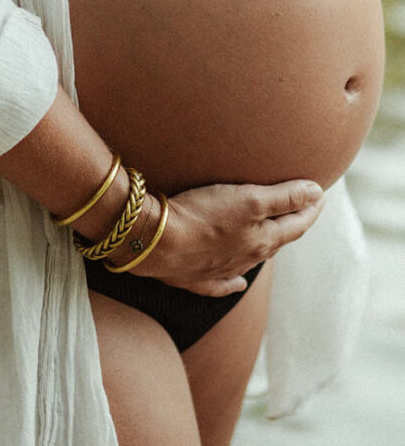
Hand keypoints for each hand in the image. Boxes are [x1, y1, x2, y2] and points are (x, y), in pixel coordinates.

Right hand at [116, 179, 324, 295]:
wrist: (156, 243)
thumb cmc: (202, 215)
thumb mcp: (248, 199)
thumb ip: (284, 197)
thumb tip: (316, 193)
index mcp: (263, 240)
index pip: (296, 224)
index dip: (310, 208)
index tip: (319, 195)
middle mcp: (247, 259)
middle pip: (277, 241)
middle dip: (291, 225)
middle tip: (301, 210)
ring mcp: (222, 271)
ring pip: (252, 260)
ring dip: (265, 247)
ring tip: (271, 234)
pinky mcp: (197, 277)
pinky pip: (223, 283)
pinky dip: (234, 282)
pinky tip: (239, 281)